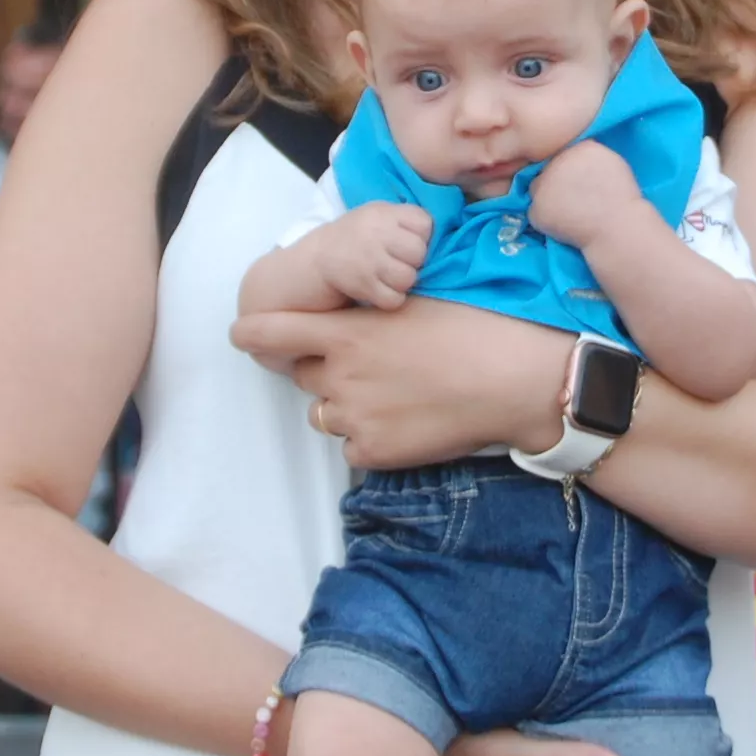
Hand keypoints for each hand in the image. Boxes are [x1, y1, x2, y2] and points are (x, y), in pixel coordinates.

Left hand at [232, 296, 564, 470]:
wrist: (514, 379)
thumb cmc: (475, 328)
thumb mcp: (414, 302)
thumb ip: (371, 315)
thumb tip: (356, 321)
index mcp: (348, 332)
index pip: (274, 332)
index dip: (252, 334)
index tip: (241, 334)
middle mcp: (340, 375)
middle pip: (305, 375)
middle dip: (327, 371)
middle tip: (374, 367)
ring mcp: (354, 417)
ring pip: (328, 414)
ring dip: (348, 406)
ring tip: (398, 396)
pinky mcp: (374, 452)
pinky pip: (354, 448)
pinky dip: (372, 439)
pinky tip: (409, 423)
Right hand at [314, 204, 432, 311]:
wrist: (315, 261)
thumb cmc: (357, 239)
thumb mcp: (378, 217)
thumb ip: (405, 221)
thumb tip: (443, 234)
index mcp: (383, 212)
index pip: (424, 223)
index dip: (422, 236)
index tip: (406, 243)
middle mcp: (375, 232)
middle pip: (419, 252)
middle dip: (413, 262)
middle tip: (398, 263)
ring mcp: (368, 259)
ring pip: (409, 278)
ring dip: (403, 283)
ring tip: (388, 278)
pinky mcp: (362, 284)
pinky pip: (394, 299)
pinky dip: (390, 299)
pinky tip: (379, 291)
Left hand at [526, 142, 646, 250]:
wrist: (616, 227)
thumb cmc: (621, 198)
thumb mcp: (612, 163)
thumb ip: (591, 156)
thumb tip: (578, 158)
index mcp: (578, 148)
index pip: (565, 154)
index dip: (571, 169)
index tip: (581, 182)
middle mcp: (557, 162)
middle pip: (549, 169)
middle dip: (557, 181)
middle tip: (574, 198)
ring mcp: (543, 185)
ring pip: (538, 189)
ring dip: (547, 197)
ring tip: (568, 212)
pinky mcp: (536, 208)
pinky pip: (536, 212)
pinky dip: (546, 218)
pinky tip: (563, 224)